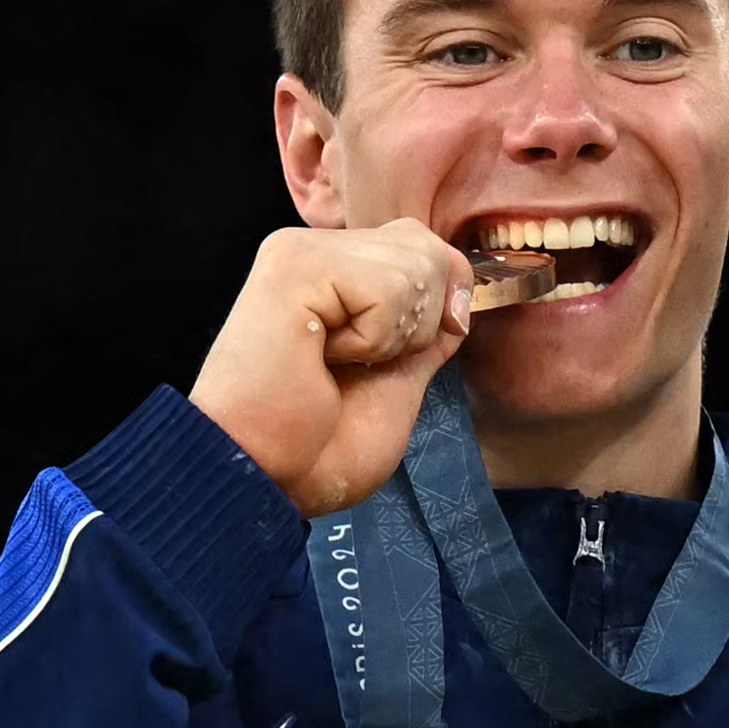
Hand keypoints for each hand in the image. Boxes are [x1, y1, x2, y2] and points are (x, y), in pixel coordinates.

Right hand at [186, 220, 481, 517]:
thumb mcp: (398, 382)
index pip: (422, 246)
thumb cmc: (318, 450)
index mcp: (336, 272)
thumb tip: (462, 296)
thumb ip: (426, 333)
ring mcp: (302, 252)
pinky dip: (373, 340)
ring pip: (414, 265)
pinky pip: (386, 289)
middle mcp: (317, 250)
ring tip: (334, 364)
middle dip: (420, 324)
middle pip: (427, 247)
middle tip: (357, 366)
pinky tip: (321, 358)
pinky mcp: (295, 265)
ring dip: (391, 338)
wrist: (267, 481)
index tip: (397, 356)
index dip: (438, 304)